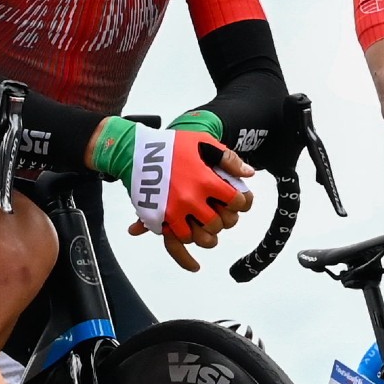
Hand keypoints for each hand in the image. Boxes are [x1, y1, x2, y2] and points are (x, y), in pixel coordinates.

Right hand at [127, 127, 256, 257]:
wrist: (134, 150)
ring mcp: (174, 210)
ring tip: (205, 229)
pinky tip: (189, 236)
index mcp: (206, 180)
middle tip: (220, 216)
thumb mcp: (202, 142)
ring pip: (198, 237)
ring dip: (204, 234)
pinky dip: (185, 242)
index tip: (236, 201)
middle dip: (222, 221)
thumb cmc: (170, 144)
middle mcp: (191, 198)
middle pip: (217, 224)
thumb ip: (228, 158)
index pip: (236, 202)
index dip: (241, 203)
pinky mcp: (158, 218)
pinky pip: (176, 240)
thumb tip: (249, 174)